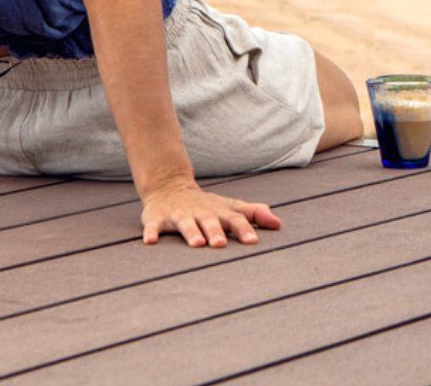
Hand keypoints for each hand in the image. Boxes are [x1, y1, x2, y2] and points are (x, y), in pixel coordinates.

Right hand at [139, 178, 281, 246]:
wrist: (170, 186)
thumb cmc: (206, 205)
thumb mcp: (229, 206)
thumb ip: (253, 214)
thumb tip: (278, 223)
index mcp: (218, 211)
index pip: (234, 219)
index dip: (244, 229)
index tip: (253, 241)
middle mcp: (200, 212)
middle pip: (210, 222)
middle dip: (215, 232)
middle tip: (220, 245)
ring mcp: (179, 215)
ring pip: (185, 224)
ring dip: (191, 233)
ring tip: (197, 244)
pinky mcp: (158, 218)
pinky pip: (154, 225)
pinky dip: (152, 232)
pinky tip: (151, 241)